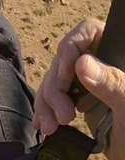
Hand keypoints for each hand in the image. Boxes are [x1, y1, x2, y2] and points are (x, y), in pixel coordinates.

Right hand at [33, 18, 124, 159]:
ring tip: (51, 127)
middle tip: (64, 114)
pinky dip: (45, 110)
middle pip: (64, 59)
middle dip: (56, 87)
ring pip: (54, 79)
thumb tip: (82, 62)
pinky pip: (52, 97)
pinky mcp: (79, 100)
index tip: (66, 73)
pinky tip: (43, 124)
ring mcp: (89, 82)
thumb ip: (113, 84)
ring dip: (47, 102)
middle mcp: (102, 64)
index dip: (71, 46)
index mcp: (119, 56)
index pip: (90, 31)